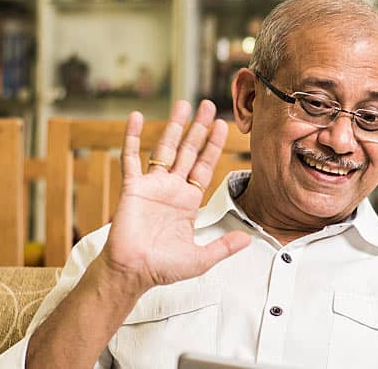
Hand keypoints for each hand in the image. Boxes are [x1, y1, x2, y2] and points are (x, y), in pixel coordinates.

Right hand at [98, 100, 251, 291]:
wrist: (133, 272)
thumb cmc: (163, 267)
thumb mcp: (201, 258)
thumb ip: (223, 247)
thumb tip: (247, 239)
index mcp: (189, 201)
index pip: (205, 166)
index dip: (214, 146)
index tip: (223, 125)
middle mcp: (172, 189)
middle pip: (188, 151)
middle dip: (198, 128)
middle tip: (208, 105)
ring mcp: (152, 186)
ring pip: (164, 149)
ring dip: (173, 127)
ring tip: (182, 104)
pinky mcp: (132, 188)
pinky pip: (130, 158)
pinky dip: (131, 138)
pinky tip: (135, 118)